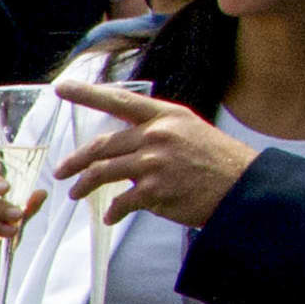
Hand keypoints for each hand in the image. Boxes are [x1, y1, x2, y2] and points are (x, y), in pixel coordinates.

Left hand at [58, 77, 261, 228]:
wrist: (242, 186)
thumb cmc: (216, 160)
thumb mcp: (189, 130)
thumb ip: (156, 132)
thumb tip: (125, 147)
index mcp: (165, 116)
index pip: (119, 101)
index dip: (87, 94)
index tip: (62, 88)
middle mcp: (156, 135)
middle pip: (101, 146)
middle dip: (75, 161)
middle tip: (62, 171)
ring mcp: (153, 163)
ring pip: (101, 173)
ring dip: (84, 186)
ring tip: (76, 194)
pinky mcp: (153, 190)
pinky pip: (119, 202)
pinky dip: (113, 211)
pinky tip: (112, 215)